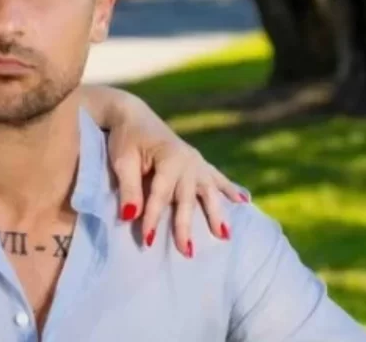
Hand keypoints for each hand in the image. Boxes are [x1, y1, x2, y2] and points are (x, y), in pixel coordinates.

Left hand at [106, 100, 246, 255]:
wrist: (133, 114)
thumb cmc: (125, 138)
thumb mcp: (122, 161)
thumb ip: (129, 189)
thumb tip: (130, 217)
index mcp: (169, 158)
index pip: (161, 195)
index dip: (153, 218)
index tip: (147, 240)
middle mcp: (188, 161)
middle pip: (187, 199)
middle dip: (185, 226)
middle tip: (186, 251)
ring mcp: (196, 161)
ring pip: (208, 192)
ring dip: (216, 213)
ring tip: (224, 236)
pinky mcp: (199, 162)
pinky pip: (217, 178)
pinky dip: (230, 189)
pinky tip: (243, 201)